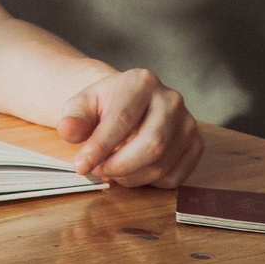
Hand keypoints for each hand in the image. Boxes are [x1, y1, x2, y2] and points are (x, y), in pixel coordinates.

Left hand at [58, 68, 202, 187]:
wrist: (128, 104)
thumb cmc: (104, 105)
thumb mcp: (82, 105)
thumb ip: (74, 117)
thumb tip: (67, 130)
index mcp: (141, 81)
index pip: (122, 119)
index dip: (100, 146)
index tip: (81, 165)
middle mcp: (171, 99)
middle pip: (151, 146)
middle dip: (119, 166)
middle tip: (97, 170)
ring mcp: (188, 122)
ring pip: (161, 165)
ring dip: (131, 177)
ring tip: (111, 168)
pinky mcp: (196, 144)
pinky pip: (175, 177)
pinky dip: (149, 182)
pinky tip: (134, 170)